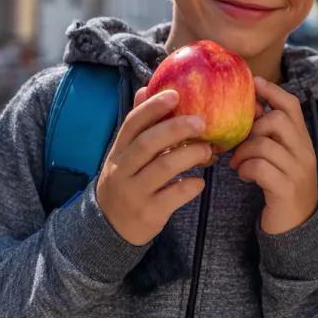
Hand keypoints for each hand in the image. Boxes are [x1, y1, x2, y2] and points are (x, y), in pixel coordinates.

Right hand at [96, 87, 215, 245]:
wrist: (110, 227)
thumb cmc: (127, 181)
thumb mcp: (125, 154)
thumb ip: (138, 126)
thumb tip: (145, 89)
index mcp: (119, 151)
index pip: (132, 124)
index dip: (153, 107)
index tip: (176, 93)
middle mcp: (123, 170)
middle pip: (148, 143)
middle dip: (176, 129)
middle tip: (202, 122)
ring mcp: (134, 192)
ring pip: (162, 168)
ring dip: (189, 155)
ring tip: (207, 150)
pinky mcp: (148, 213)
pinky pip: (172, 197)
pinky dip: (190, 186)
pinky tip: (200, 182)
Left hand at [229, 77, 317, 234]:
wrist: (298, 227)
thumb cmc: (283, 187)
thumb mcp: (281, 158)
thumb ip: (269, 136)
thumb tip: (248, 109)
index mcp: (303, 141)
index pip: (292, 105)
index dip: (272, 91)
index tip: (253, 83)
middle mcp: (304, 152)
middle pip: (277, 120)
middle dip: (252, 128)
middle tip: (240, 142)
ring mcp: (297, 170)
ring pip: (264, 144)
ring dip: (243, 152)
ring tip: (237, 163)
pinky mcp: (286, 189)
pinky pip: (260, 168)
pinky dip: (245, 169)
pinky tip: (244, 176)